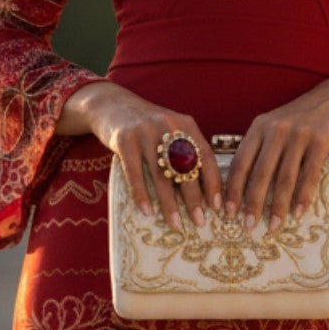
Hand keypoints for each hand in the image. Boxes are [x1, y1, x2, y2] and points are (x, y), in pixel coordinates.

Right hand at [59, 81, 219, 230]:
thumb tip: (202, 190)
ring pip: (162, 175)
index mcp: (186, 125)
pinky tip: (147, 212)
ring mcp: (146, 133)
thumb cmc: (146, 127)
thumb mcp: (170, 130)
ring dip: (170, 204)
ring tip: (177, 224)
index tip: (217, 206)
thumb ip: (186, 150)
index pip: (206, 156)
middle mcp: (169, 126)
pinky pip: (135, 173)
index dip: (213, 182)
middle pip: (186, 168)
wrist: (111, 105)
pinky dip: (142, 195)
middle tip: (200, 221)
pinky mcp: (125, 140)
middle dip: (194, 199)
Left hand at [222, 72, 328, 231]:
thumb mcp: (275, 126)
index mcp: (259, 127)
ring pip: (284, 178)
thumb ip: (260, 149)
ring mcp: (299, 135)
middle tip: (248, 226)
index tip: (228, 212)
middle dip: (253, 203)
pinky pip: (309, 174)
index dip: (233, 190)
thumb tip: (244, 187)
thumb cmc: (301, 120)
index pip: (240, 162)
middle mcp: (276, 130)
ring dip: (278, 207)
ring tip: (273, 226)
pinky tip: (298, 214)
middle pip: (260, 173)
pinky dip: (303, 197)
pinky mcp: (320, 141)